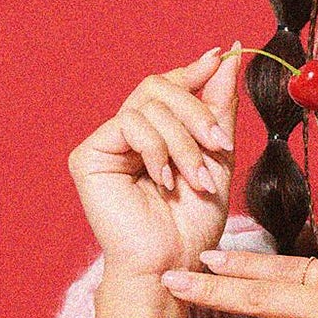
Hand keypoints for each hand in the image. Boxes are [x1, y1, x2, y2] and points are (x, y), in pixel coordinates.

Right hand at [70, 46, 241, 279]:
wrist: (173, 263)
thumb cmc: (194, 222)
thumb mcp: (218, 157)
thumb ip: (218, 107)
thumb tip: (227, 55)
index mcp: (157, 132)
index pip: (171, 85)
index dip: (196, 71)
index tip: (225, 57)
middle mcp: (129, 132)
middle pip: (160, 86)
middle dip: (198, 113)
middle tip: (219, 145)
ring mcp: (107, 143)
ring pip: (149, 106)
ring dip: (184, 142)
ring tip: (196, 180)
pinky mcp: (89, 155)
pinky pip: (128, 123)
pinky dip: (156, 149)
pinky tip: (163, 180)